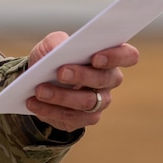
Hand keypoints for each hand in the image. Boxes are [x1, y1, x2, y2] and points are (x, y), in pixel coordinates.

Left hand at [24, 31, 139, 131]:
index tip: (95, 57)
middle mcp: (109, 80)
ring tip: (39, 90)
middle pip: (104, 79)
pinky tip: (34, 103)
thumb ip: (56, 42)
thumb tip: (59, 49)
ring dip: (61, 96)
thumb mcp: (51, 44)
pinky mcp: (85, 119)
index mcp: (109, 57)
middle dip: (81, 76)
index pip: (128, 55)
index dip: (116, 56)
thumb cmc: (53, 58)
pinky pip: (71, 117)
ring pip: (87, 102)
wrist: (38, 81)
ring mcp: (100, 102)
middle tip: (60, 72)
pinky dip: (50, 110)